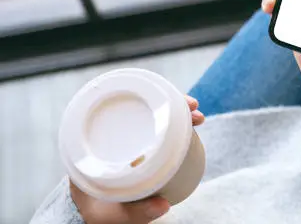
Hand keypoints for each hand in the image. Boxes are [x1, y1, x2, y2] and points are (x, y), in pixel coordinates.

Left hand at [70, 96, 204, 223]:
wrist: (93, 217)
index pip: (119, 109)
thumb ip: (135, 211)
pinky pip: (155, 131)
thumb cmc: (97, 213)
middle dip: (172, 104)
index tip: (174, 102)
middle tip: (194, 109)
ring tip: (198, 118)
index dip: (149, 100)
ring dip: (177, 114)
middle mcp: (107, 135)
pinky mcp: (137, 148)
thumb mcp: (111, 215)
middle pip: (141, 109)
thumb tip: (164, 205)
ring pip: (151, 118)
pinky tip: (190, 128)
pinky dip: (174, 127)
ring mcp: (123, 141)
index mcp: (91, 143)